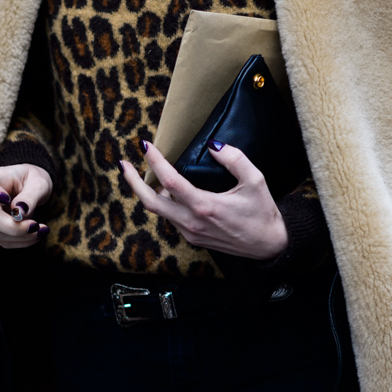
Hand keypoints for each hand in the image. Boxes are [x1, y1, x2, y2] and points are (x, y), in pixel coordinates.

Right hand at [0, 163, 52, 248]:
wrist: (33, 190)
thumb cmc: (33, 181)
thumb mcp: (38, 183)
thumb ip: (29, 196)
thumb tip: (19, 213)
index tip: (6, 198)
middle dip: (12, 226)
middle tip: (35, 225)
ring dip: (22, 236)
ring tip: (42, 229)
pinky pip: (4, 241)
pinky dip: (23, 241)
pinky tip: (37, 234)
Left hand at [119, 140, 287, 260]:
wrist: (269, 246)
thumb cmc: (263, 213)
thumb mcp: (256, 181)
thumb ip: (235, 159)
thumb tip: (213, 145)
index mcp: (204, 207)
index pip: (170, 181)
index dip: (155, 161)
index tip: (146, 146)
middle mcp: (192, 222)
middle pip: (150, 202)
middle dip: (133, 182)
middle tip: (123, 164)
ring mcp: (190, 233)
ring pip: (159, 211)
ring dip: (148, 192)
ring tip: (145, 174)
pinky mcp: (193, 239)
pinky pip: (170, 218)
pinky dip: (164, 203)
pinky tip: (168, 191)